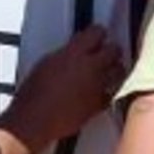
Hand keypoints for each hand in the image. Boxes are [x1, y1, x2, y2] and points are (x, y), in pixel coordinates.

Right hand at [8, 25, 125, 150]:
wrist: (34, 120)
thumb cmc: (33, 94)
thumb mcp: (46, 62)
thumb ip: (66, 53)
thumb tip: (74, 52)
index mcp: (74, 53)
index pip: (96, 32)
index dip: (97, 33)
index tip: (97, 34)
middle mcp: (90, 67)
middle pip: (114, 49)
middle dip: (111, 49)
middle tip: (106, 51)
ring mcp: (98, 85)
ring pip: (119, 70)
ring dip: (115, 67)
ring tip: (109, 68)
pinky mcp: (99, 103)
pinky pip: (113, 91)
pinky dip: (110, 89)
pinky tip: (103, 88)